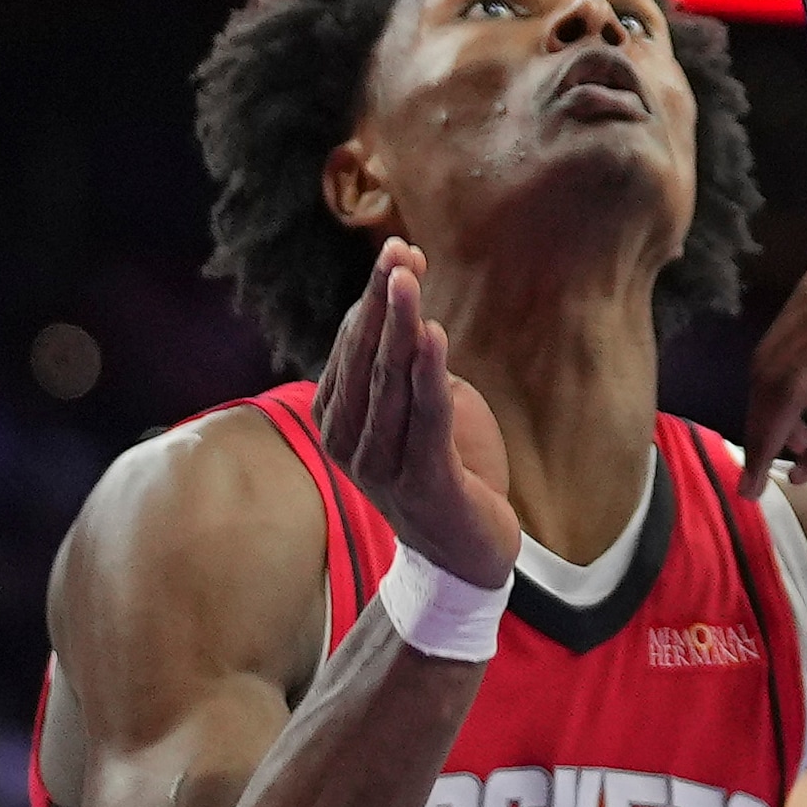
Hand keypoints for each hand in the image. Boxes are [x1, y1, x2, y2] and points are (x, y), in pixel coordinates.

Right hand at [311, 237, 519, 581]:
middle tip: (398, 252)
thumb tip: (406, 307)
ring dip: (401, 326)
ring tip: (409, 279)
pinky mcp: (424, 483)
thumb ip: (410, 367)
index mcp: (339, 424)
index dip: (374, 298)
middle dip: (383, 301)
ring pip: (390, 384)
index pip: (351, 349)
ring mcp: (382, 468)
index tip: (398, 250)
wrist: (467, 555)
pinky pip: (425, 419)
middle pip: (365, 359)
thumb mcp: (423, 409)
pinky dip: (429, 375)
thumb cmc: (446, 471)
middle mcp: (349, 445)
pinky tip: (434, 336)